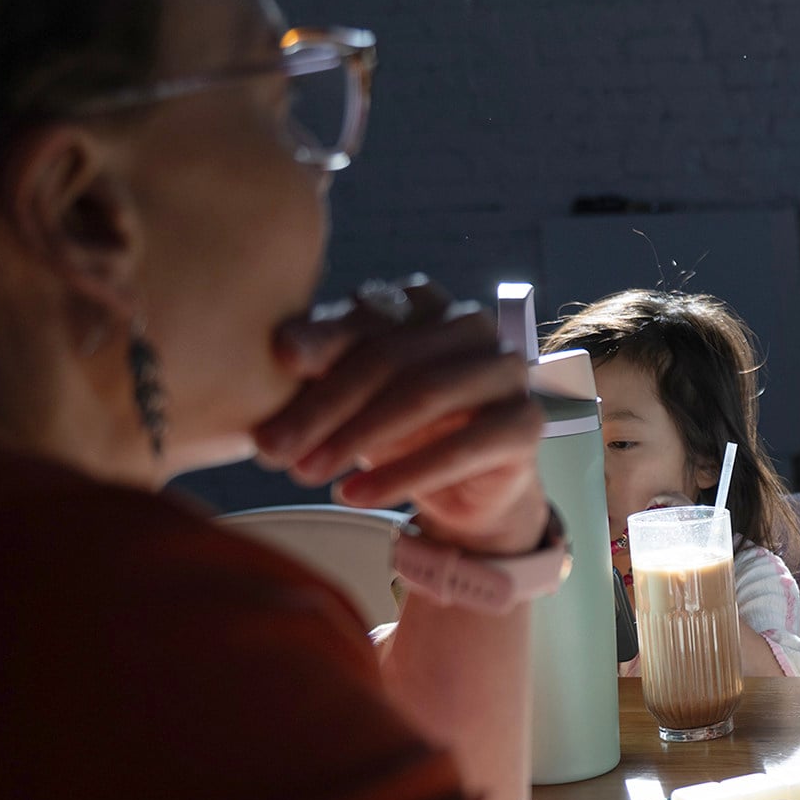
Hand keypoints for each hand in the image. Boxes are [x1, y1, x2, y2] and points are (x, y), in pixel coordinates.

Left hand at [253, 276, 545, 553]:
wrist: (461, 484)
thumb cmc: (394, 425)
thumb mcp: (346, 391)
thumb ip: (321, 361)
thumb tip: (284, 349)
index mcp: (426, 303)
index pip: (370, 314)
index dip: (323, 339)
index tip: (278, 364)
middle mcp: (473, 325)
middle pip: (393, 356)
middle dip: (327, 405)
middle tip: (274, 447)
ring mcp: (507, 371)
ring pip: (426, 394)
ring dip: (358, 438)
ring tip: (307, 474)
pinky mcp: (526, 422)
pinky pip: (462, 447)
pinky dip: (403, 475)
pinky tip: (356, 496)